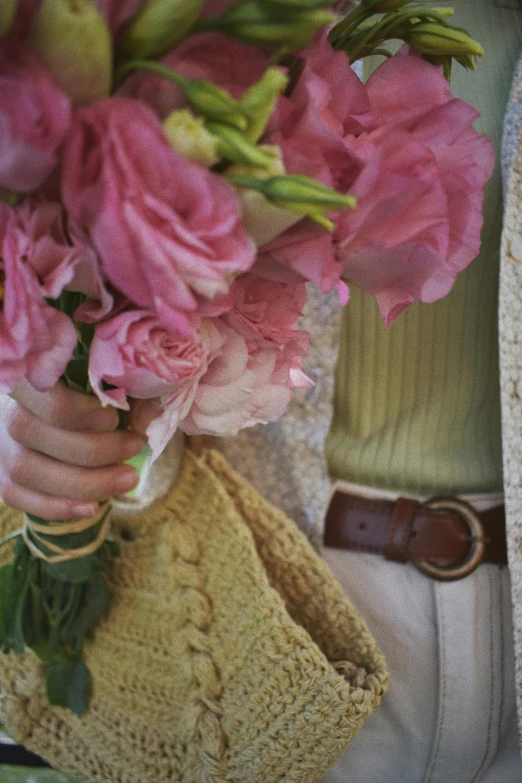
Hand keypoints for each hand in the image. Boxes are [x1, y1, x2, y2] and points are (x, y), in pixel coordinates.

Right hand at [0, 380, 143, 520]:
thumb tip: (149, 416)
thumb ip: (132, 396)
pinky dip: (57, 507)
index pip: (42, 394)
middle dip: (93, 448)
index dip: (78, 410)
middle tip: (134, 446)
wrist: (68, 424)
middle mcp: (8, 412)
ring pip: (25, 469)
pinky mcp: (4, 479)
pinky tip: (92, 507)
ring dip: (82, 481)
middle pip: (32, 431)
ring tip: (127, 479)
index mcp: (32, 381)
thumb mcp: (117, 389)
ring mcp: (3, 448)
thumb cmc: (96, 398)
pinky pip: (18, 498)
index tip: (115, 418)